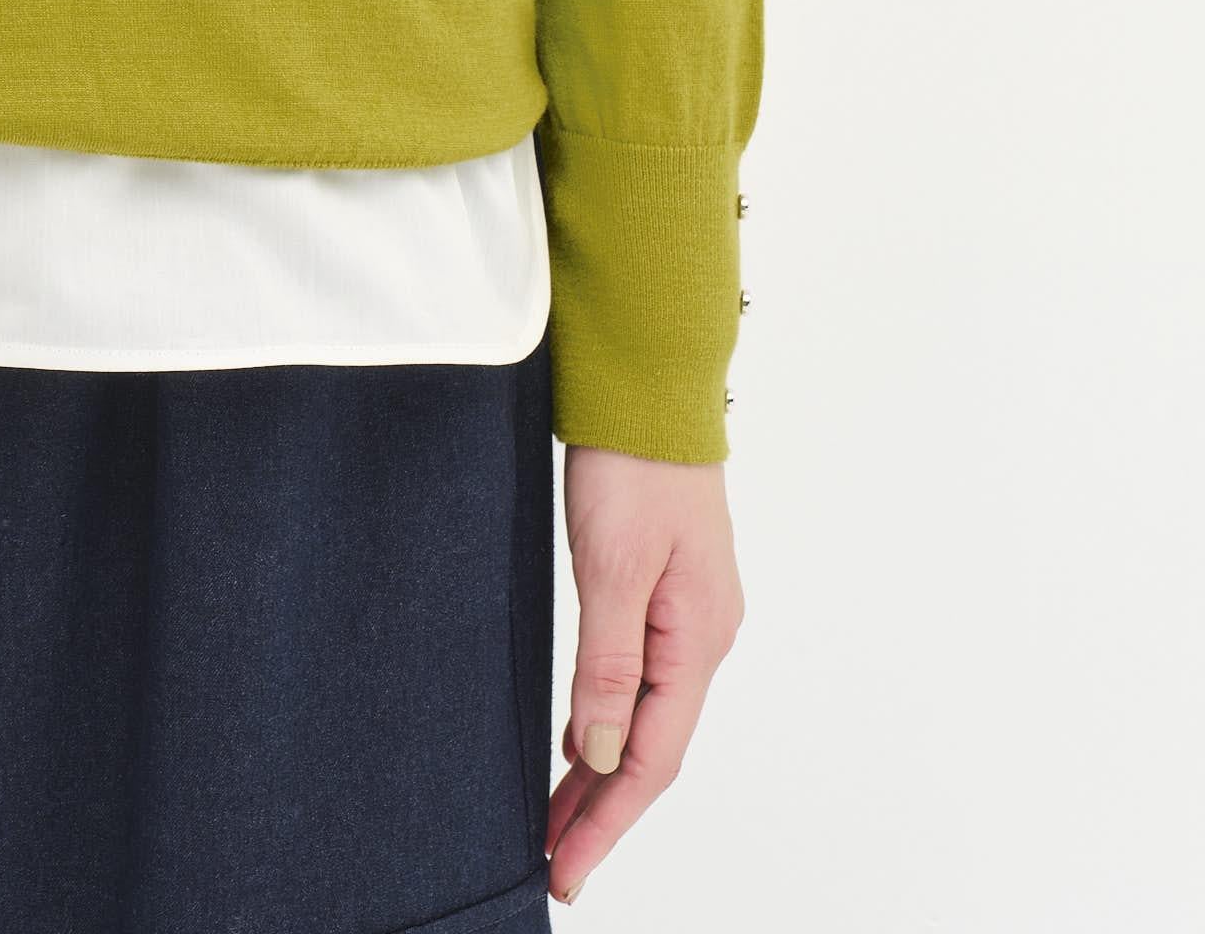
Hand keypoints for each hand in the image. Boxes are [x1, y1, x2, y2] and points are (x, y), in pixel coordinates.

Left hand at [547, 444, 742, 903]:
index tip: (567, 870)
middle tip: (552, 860)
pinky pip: (642, 677)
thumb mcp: (611, 565)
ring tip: (556, 819)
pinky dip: (609, 719)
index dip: (608, 820)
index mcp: (698, 639)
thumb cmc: (635, 464)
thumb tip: (604, 751)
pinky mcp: (669, 592)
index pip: (652, 758)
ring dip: (602, 769)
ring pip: (646, 716)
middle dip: (603, 809)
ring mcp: (690, 616)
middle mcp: (704, 637)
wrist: (652, 387)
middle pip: (652, 748)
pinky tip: (581, 741)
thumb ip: (608, 663)